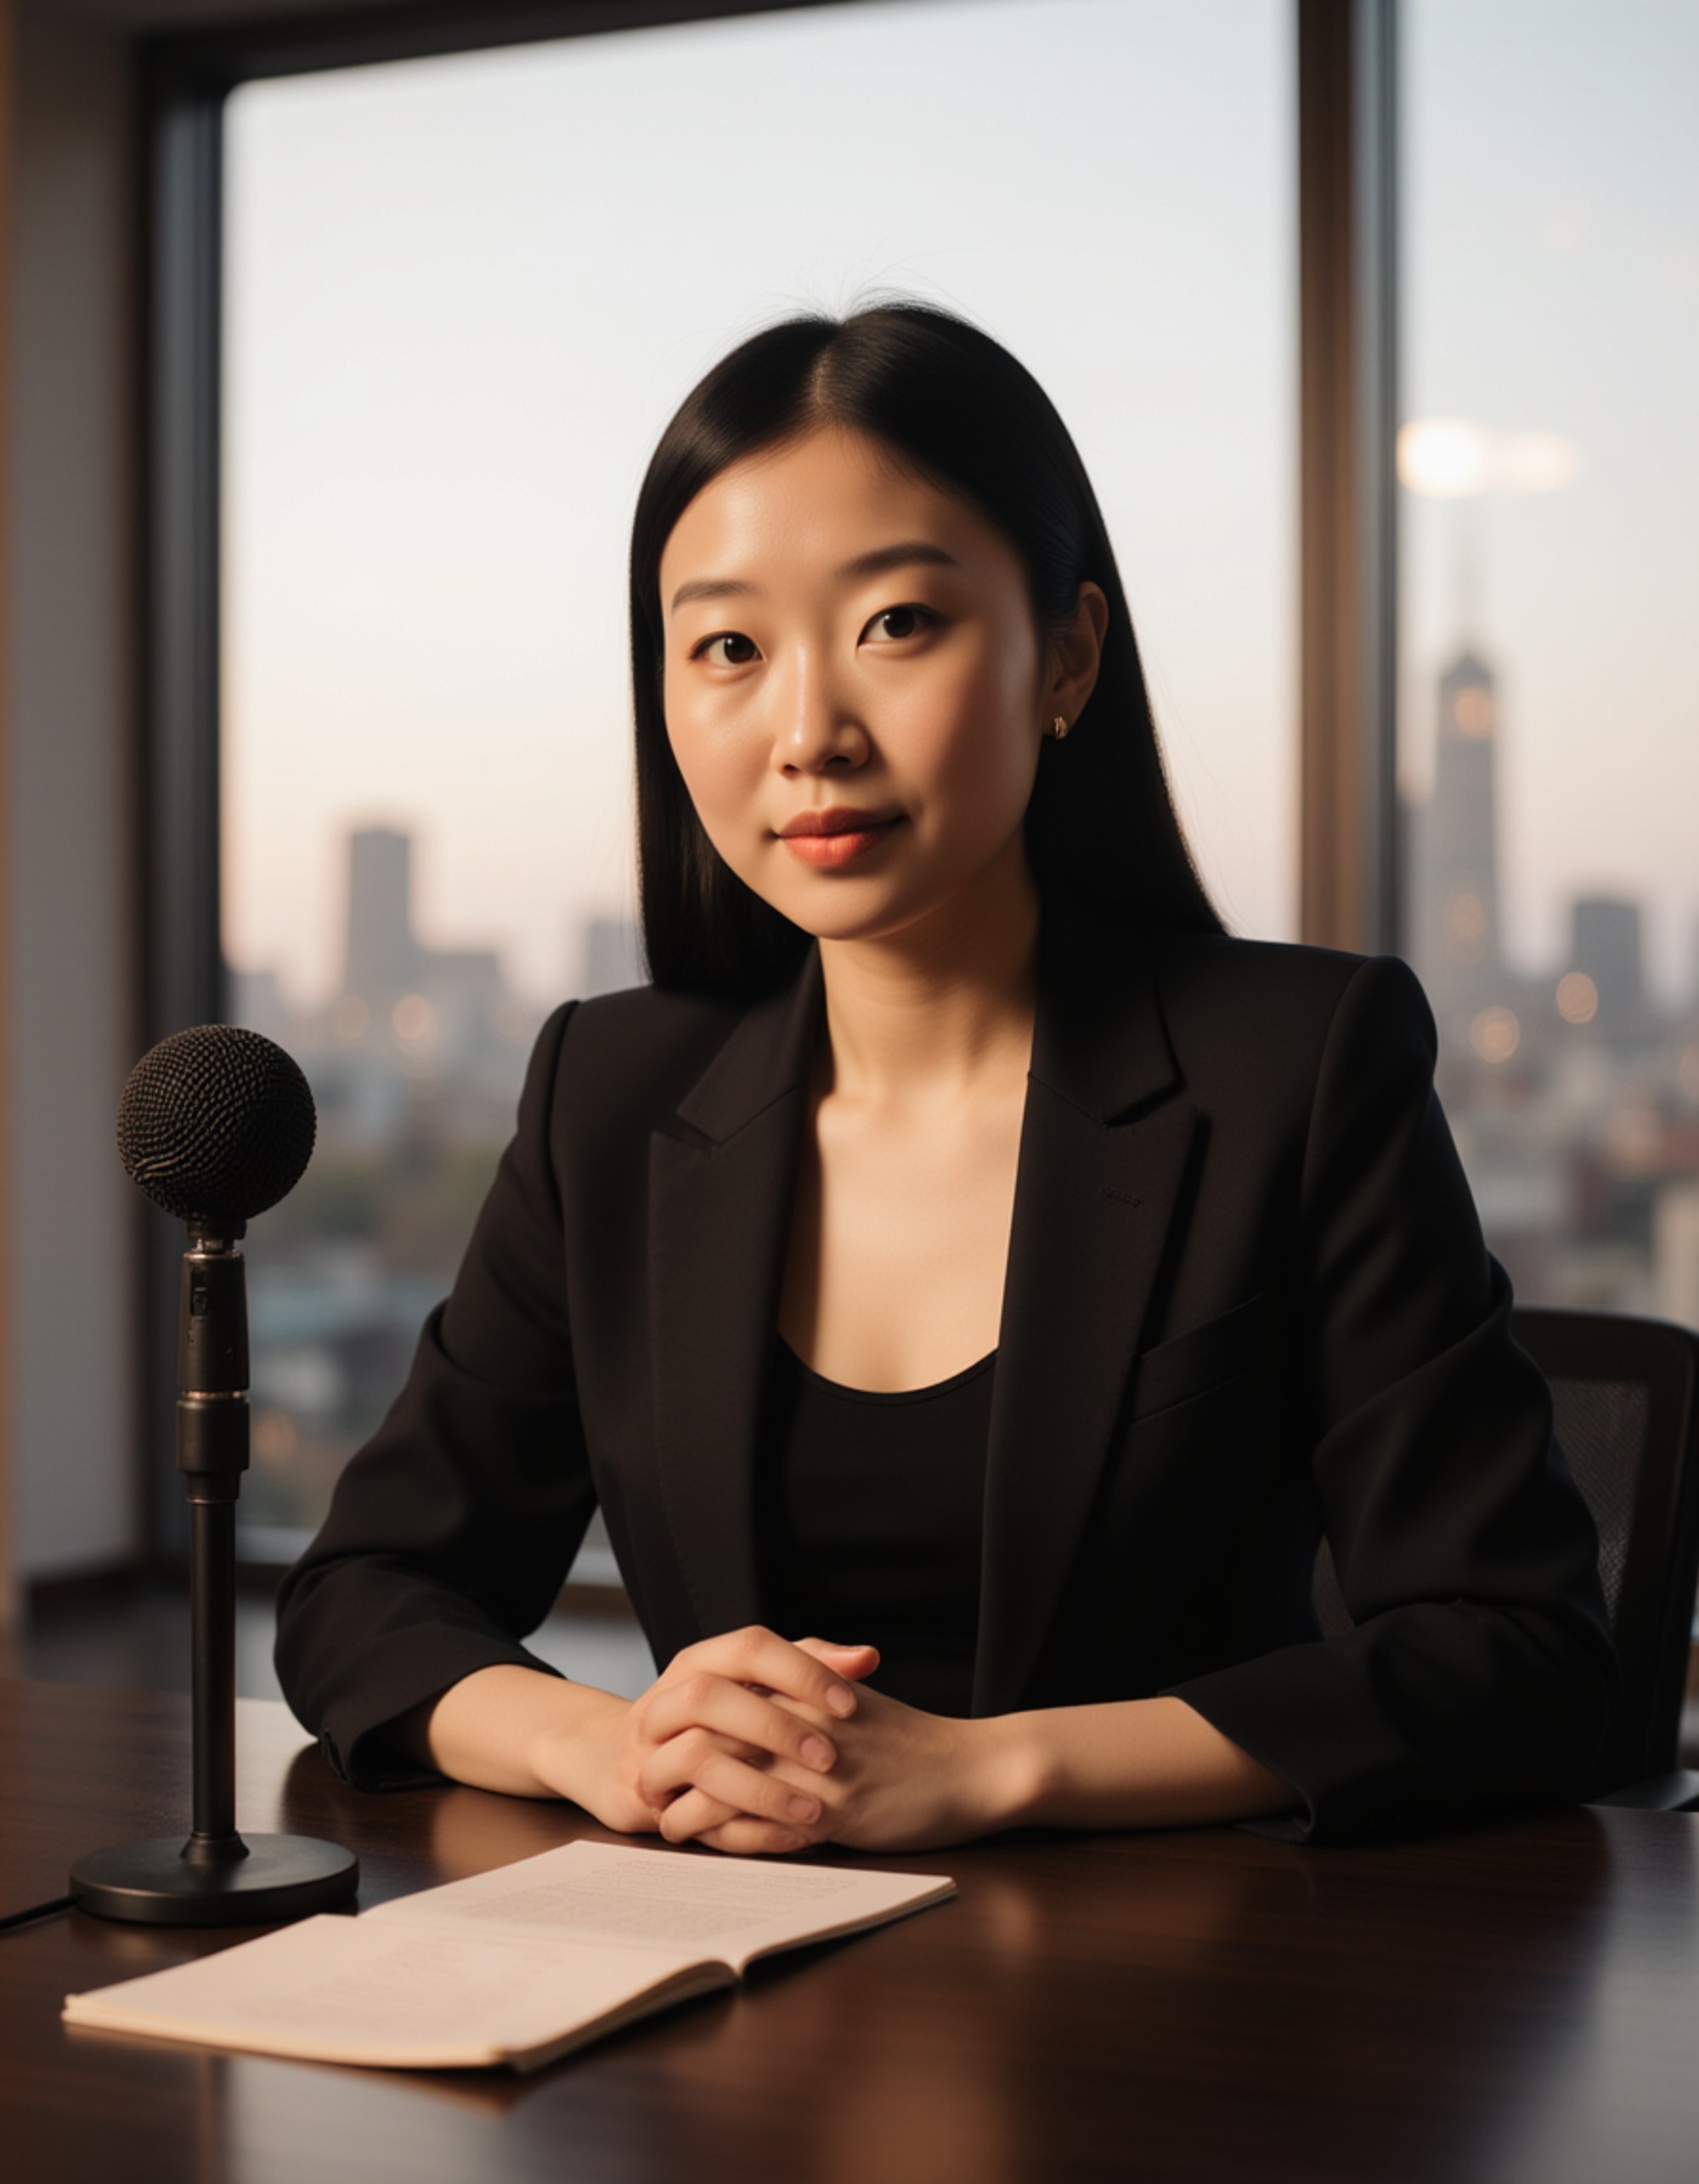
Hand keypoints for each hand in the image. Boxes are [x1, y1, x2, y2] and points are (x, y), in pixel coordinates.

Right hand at [542, 1625, 879, 1841]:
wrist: (632, 1760)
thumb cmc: (717, 1720)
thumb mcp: (756, 1686)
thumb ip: (809, 1666)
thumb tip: (867, 1657)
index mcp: (701, 1660)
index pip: (749, 1647)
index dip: (800, 1671)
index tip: (849, 1703)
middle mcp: (670, 1697)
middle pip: (711, 1695)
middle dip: (774, 1726)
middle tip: (829, 1757)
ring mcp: (651, 1749)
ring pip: (696, 1756)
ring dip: (758, 1786)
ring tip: (812, 1808)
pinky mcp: (647, 1801)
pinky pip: (688, 1816)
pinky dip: (743, 1829)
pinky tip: (788, 1836)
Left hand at [652, 1637, 1023, 1855]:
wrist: (969, 1769)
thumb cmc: (907, 1738)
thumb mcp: (850, 1695)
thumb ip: (800, 1683)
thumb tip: (746, 1694)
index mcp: (804, 1686)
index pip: (718, 1695)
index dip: (680, 1722)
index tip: (663, 1743)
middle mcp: (801, 1721)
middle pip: (706, 1736)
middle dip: (669, 1766)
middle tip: (651, 1787)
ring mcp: (814, 1768)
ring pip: (720, 1783)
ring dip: (685, 1807)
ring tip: (670, 1822)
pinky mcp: (829, 1813)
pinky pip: (755, 1829)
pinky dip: (722, 1839)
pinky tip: (712, 1845)